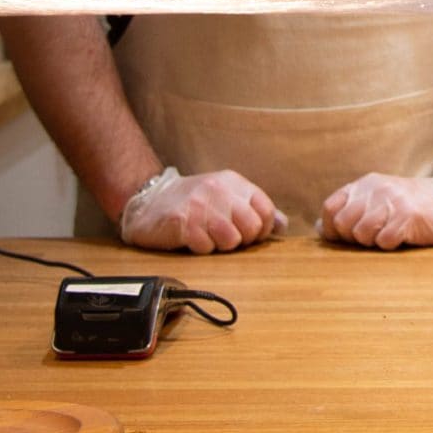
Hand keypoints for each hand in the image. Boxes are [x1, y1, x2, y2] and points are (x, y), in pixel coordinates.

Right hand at [118, 166, 283, 253]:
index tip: (250, 234)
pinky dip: (202, 249)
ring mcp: (200, 205)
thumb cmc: (192, 201)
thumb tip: (283, 225)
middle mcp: (219, 191)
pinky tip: (192, 239)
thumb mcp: (227, 197)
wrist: (149, 200)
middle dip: (243, 240)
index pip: (266, 209)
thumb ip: (255, 209)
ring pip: (231, 240)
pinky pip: (206, 247)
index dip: (263, 229)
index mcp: (234, 182)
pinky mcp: (183, 222)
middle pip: (252, 226)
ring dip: (221, 246)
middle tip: (226, 238)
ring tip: (208, 237)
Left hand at [322, 168, 432, 249]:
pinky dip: (391, 245)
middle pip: (344, 223)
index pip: (330, 208)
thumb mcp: (380, 200)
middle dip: (355, 238)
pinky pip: (384, 240)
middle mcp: (376, 188)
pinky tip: (405, 237)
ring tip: (392, 235)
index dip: (335, 229)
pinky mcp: (408, 215)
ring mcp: (392, 200)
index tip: (350, 237)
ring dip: (374, 242)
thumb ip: (352, 210)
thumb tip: (323, 228)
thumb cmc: (413, 207)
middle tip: (376, 237)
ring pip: (362, 233)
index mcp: (365, 184)